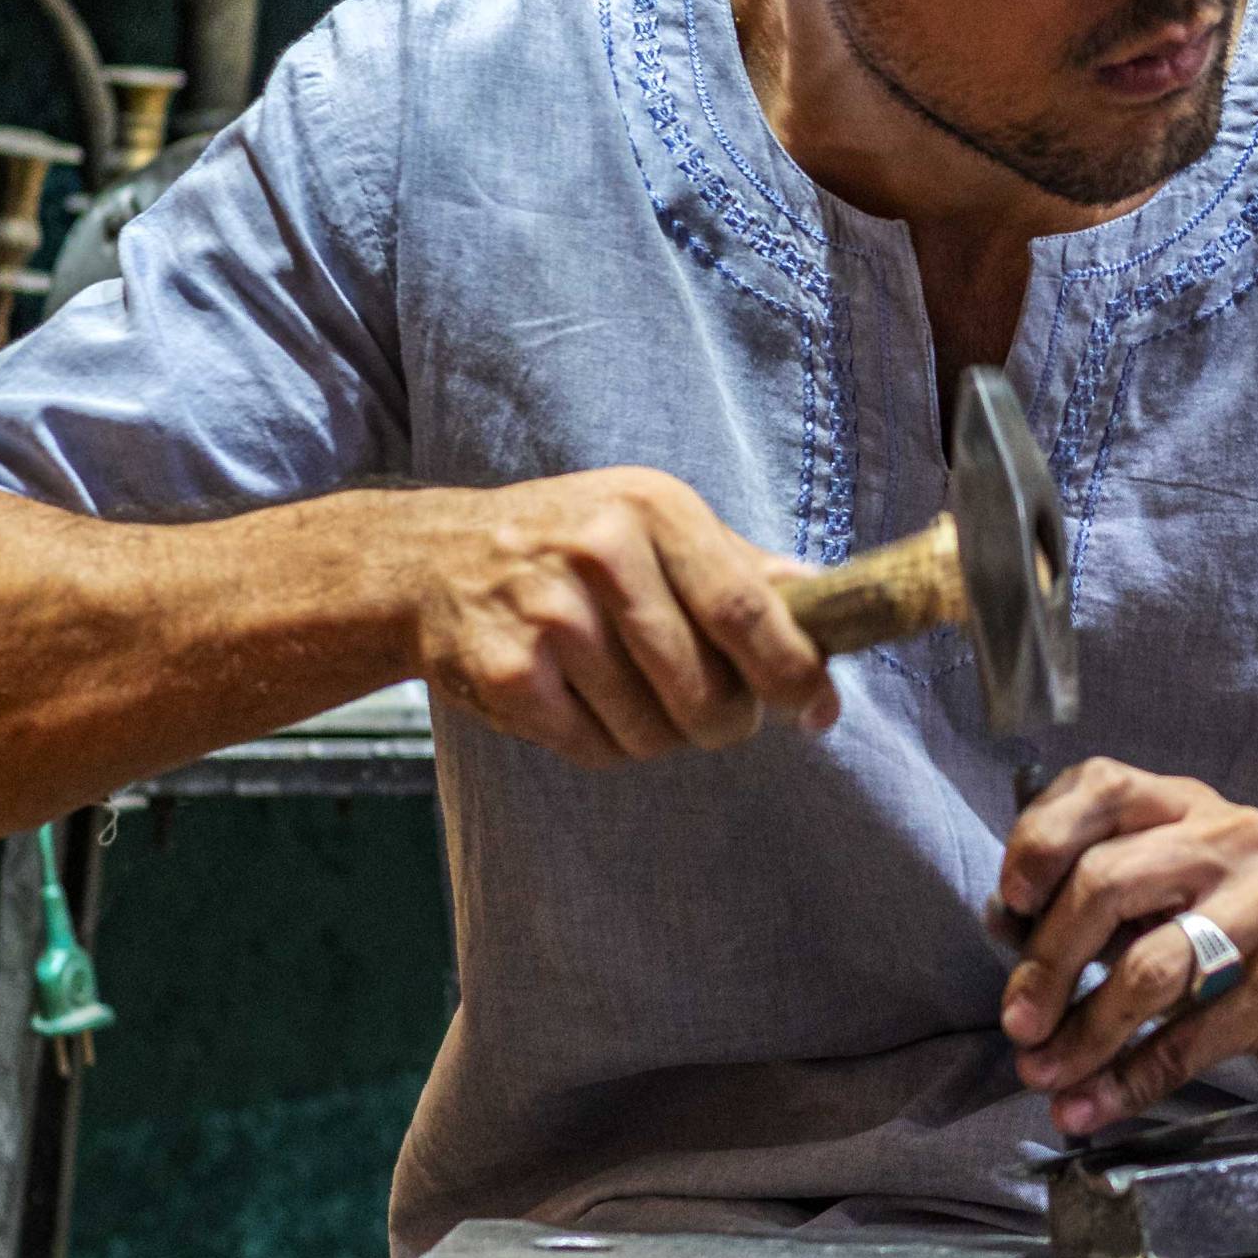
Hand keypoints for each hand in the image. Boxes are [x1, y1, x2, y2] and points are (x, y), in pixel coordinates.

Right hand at [405, 469, 836, 768]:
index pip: (745, 610)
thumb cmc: (569, 543)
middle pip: (706, 689)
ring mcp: (549, 615)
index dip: (793, 674)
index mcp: (654, 508)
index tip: (817, 711)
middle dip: (727, 721)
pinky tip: (582, 702)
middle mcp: (600, 553)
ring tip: (631, 692)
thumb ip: (739, 565)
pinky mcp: (510, 673)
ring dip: (661, 735)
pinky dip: (606, 745)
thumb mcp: (654, 523)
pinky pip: (597, 750)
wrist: (433, 560)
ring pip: (655, 731)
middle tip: (716, 712)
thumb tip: (823, 600)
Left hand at [994, 759, 1257, 1138]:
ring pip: (1146, 970)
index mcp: (1192, 807)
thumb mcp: (1188, 883)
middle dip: (1046, 961)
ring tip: (1044, 1073)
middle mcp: (1231, 841)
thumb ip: (1107, 895)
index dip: (1038, 841)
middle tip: (1018, 1021)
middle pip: (1106, 882)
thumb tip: (1006, 923)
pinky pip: (1189, 1040)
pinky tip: (1093, 1105)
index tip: (1009, 906)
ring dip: (1081, 1033)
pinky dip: (1129, 1080)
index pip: (1100, 787)